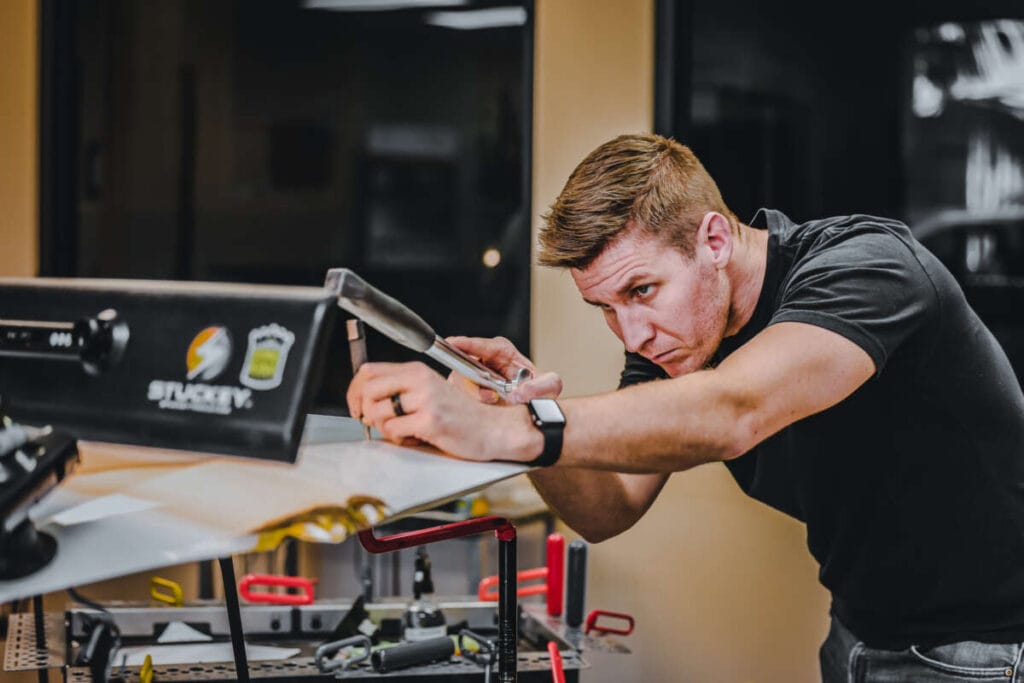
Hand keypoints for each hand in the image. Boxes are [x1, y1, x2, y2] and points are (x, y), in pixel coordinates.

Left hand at [346, 361, 539, 462]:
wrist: (493, 429)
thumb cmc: (460, 415)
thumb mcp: (429, 392)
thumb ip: (402, 389)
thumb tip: (365, 400)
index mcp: (417, 370)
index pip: (369, 371)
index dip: (354, 391)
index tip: (356, 406)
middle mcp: (420, 380)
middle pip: (368, 390)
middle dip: (364, 411)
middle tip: (375, 423)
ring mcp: (426, 400)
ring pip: (378, 412)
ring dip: (384, 428)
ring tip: (403, 431)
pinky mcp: (430, 421)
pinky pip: (393, 431)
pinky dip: (398, 439)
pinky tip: (414, 437)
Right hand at [445, 336, 562, 403]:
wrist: (532, 411)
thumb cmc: (538, 392)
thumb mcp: (549, 385)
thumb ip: (542, 386)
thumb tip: (520, 394)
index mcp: (500, 351)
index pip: (481, 345)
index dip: (466, 344)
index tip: (454, 342)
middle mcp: (482, 362)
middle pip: (464, 365)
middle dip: (472, 381)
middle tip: (490, 396)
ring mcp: (471, 380)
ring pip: (459, 384)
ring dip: (472, 397)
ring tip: (494, 403)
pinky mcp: (465, 397)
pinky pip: (458, 400)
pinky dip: (468, 408)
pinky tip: (483, 412)